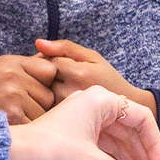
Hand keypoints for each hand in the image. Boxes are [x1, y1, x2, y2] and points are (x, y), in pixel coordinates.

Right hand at [0, 53, 57, 123]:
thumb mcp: (1, 71)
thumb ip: (28, 67)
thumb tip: (61, 62)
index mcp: (11, 62)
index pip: (50, 71)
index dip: (45, 84)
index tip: (31, 92)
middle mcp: (11, 76)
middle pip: (49, 94)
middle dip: (40, 104)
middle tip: (17, 108)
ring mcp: (11, 96)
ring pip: (45, 112)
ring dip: (35, 119)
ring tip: (11, 118)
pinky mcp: (11, 118)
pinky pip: (36, 126)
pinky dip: (28, 131)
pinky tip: (11, 128)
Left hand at [4, 84, 159, 159]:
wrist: (11, 159)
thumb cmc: (47, 151)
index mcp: (101, 100)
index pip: (142, 118)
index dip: (155, 144)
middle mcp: (93, 107)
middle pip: (130, 130)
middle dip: (143, 155)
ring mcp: (82, 123)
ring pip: (116, 140)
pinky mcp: (73, 138)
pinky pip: (102, 148)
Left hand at [35, 38, 155, 112]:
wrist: (122, 109)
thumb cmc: (108, 79)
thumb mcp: (92, 57)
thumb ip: (65, 47)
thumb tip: (37, 42)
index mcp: (78, 73)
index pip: (47, 59)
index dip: (46, 56)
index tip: (53, 57)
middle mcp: (69, 91)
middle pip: (40, 76)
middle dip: (41, 70)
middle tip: (53, 71)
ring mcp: (65, 106)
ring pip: (40, 90)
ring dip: (41, 84)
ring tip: (57, 83)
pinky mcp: (62, 117)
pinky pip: (43, 104)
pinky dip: (44, 97)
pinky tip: (57, 95)